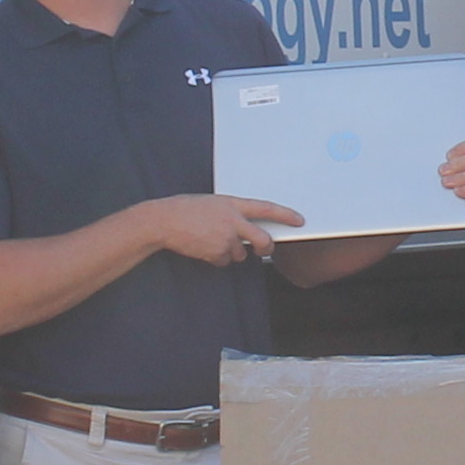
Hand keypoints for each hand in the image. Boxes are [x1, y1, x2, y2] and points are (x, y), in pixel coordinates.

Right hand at [147, 192, 304, 266]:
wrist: (165, 221)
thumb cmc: (186, 209)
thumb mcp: (213, 203)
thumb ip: (231, 212)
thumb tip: (244, 226)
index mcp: (233, 204)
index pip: (266, 209)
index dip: (285, 215)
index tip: (299, 220)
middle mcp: (233, 221)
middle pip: (263, 239)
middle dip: (266, 248)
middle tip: (263, 250)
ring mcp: (226, 238)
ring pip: (240, 254)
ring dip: (229, 252)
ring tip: (209, 239)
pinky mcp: (217, 253)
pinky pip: (224, 261)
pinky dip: (215, 258)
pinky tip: (202, 247)